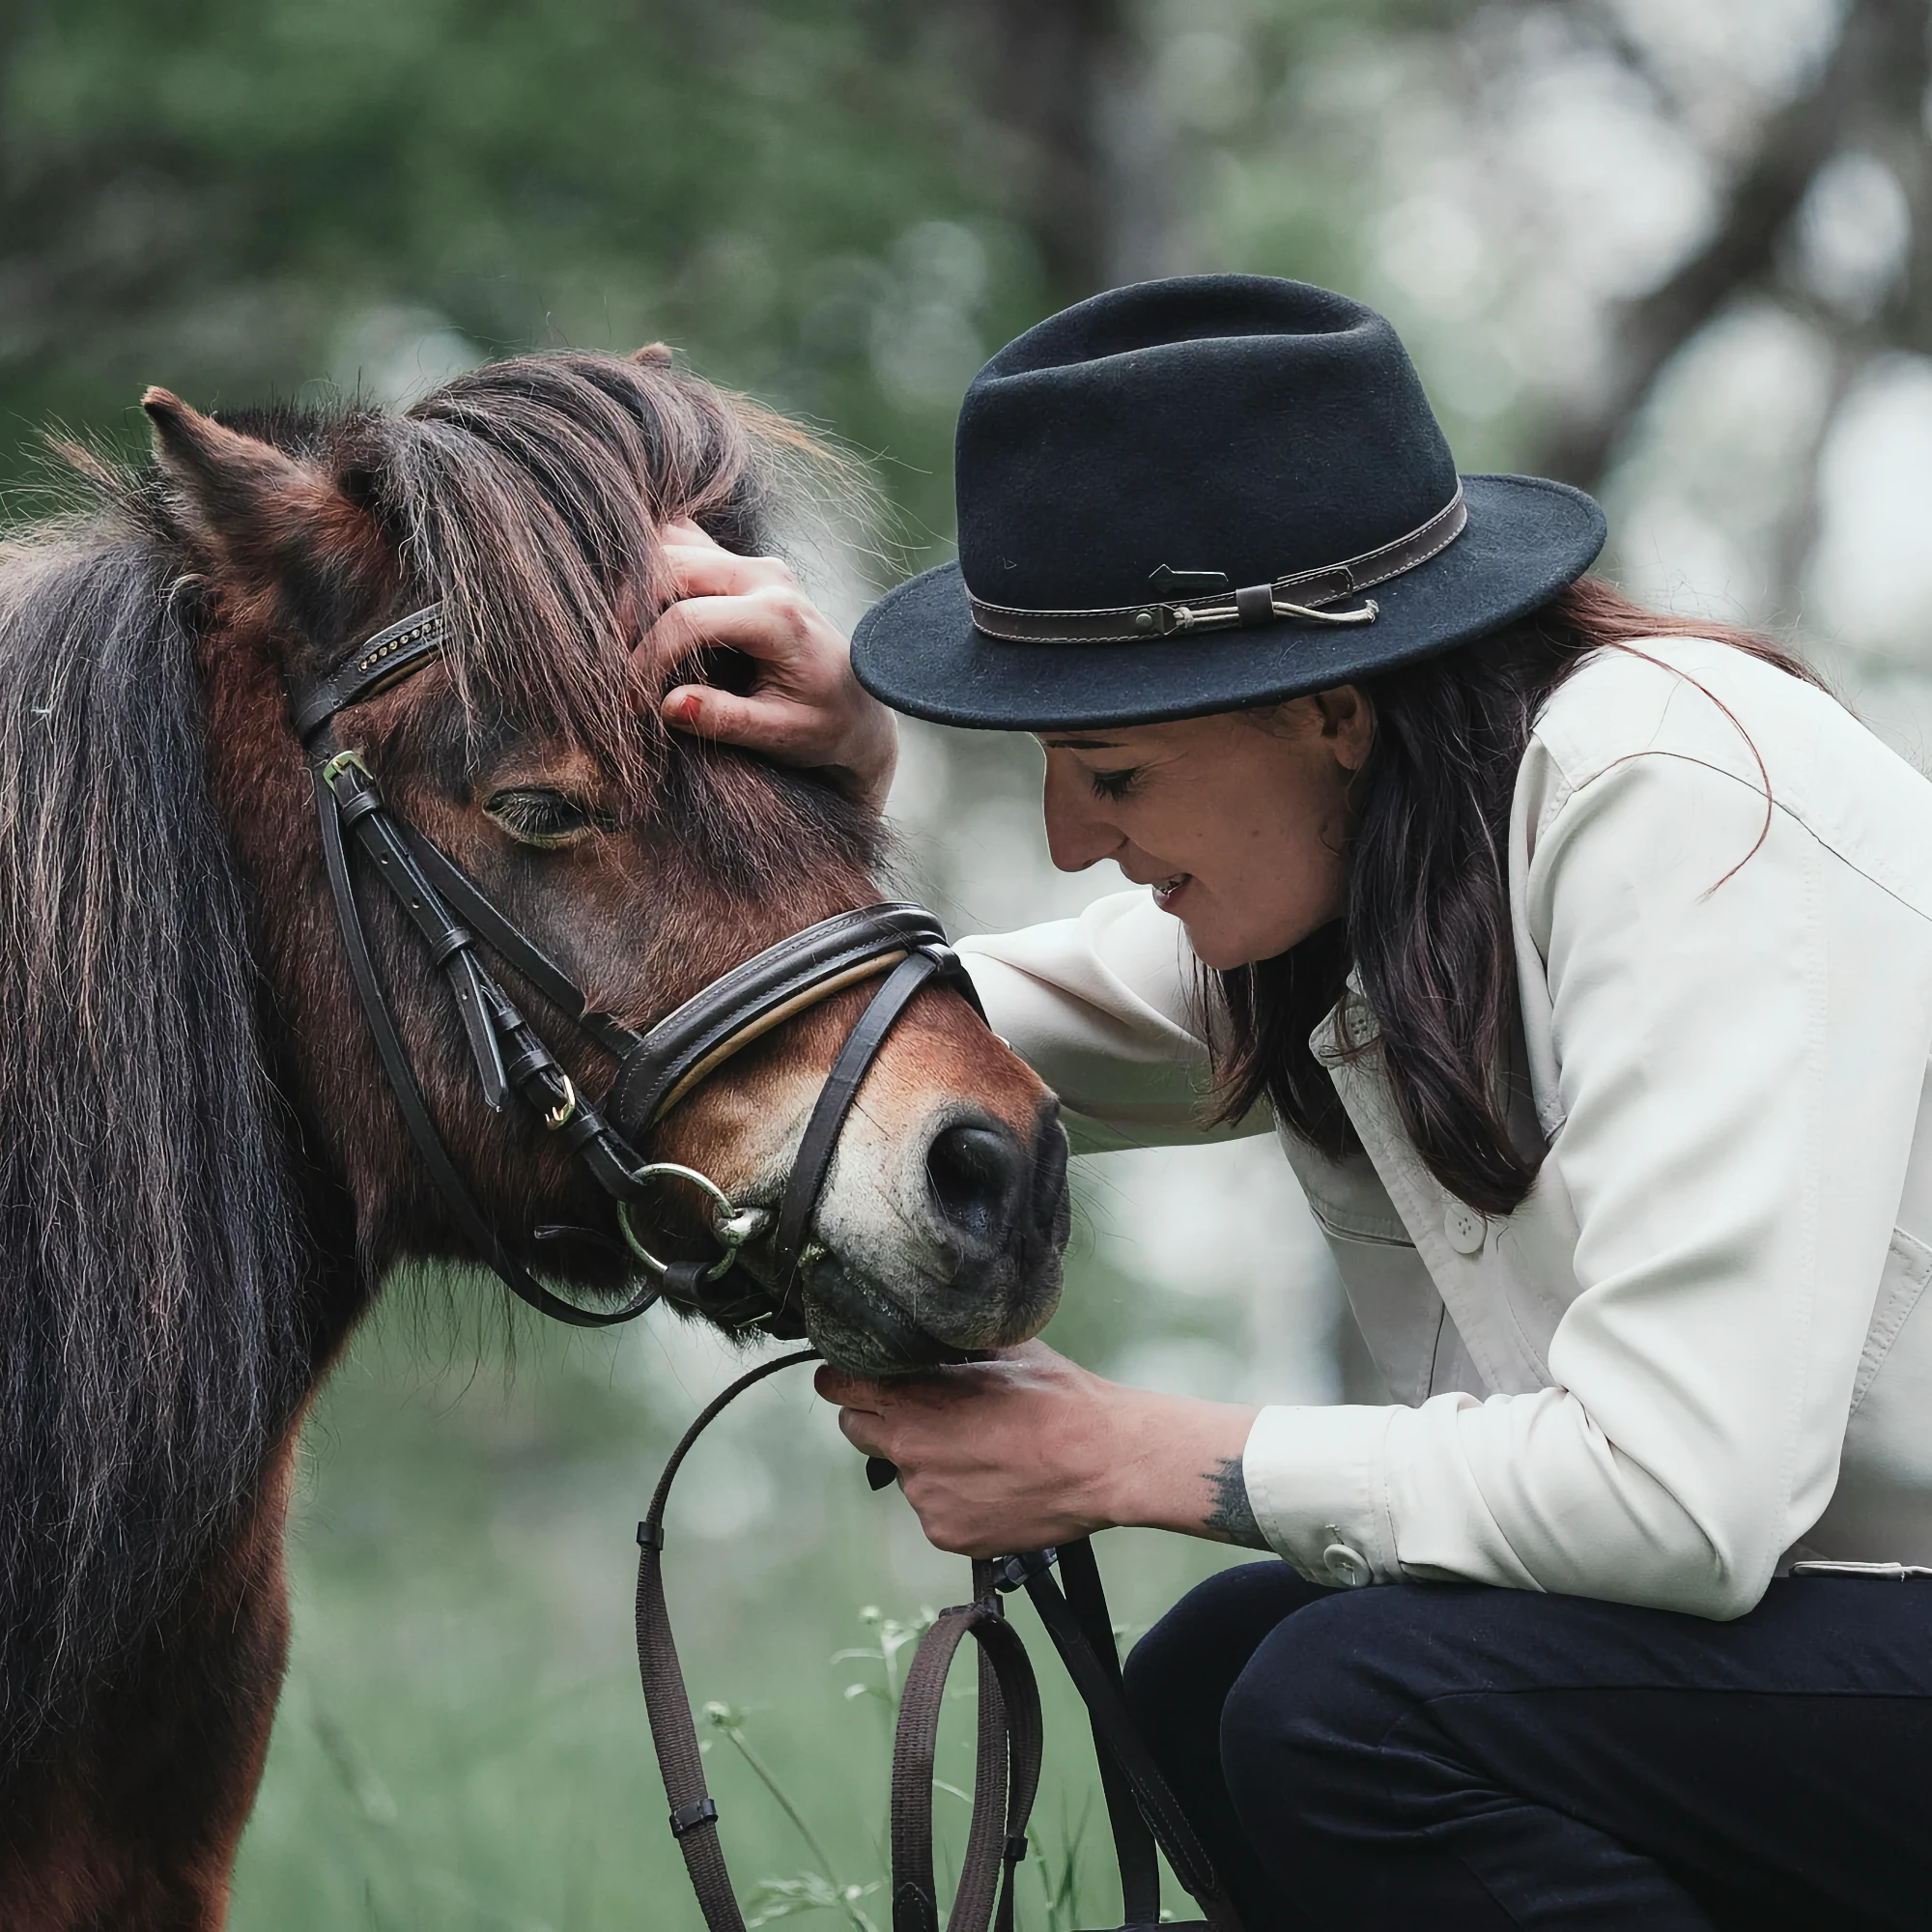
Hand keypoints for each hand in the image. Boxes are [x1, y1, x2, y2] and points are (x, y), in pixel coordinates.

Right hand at [637, 520, 898, 811]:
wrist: (855, 705)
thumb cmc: (823, 726)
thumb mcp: (782, 735)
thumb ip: (728, 720)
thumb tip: (668, 707)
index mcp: (779, 616)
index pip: (689, 619)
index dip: (648, 659)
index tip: (633, 705)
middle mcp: (764, 576)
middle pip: (669, 567)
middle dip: (628, 617)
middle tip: (613, 671)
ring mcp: (750, 563)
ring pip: (667, 547)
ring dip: (632, 591)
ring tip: (620, 648)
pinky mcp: (736, 564)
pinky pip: (679, 545)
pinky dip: (647, 570)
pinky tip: (631, 614)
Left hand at [815, 1340, 1262, 1558]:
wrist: (1103, 1458)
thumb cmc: (1058, 1396)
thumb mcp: (999, 1348)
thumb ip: (947, 1346)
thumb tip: (924, 1330)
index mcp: (911, 1398)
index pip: (836, 1386)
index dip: (847, 1379)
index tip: (860, 1379)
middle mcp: (906, 1449)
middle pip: (859, 1431)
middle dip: (883, 1419)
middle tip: (929, 1413)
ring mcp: (925, 1497)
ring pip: (906, 1473)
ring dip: (928, 1462)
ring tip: (984, 1451)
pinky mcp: (947, 1533)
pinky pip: (936, 1510)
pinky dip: (956, 1500)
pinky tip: (996, 1483)